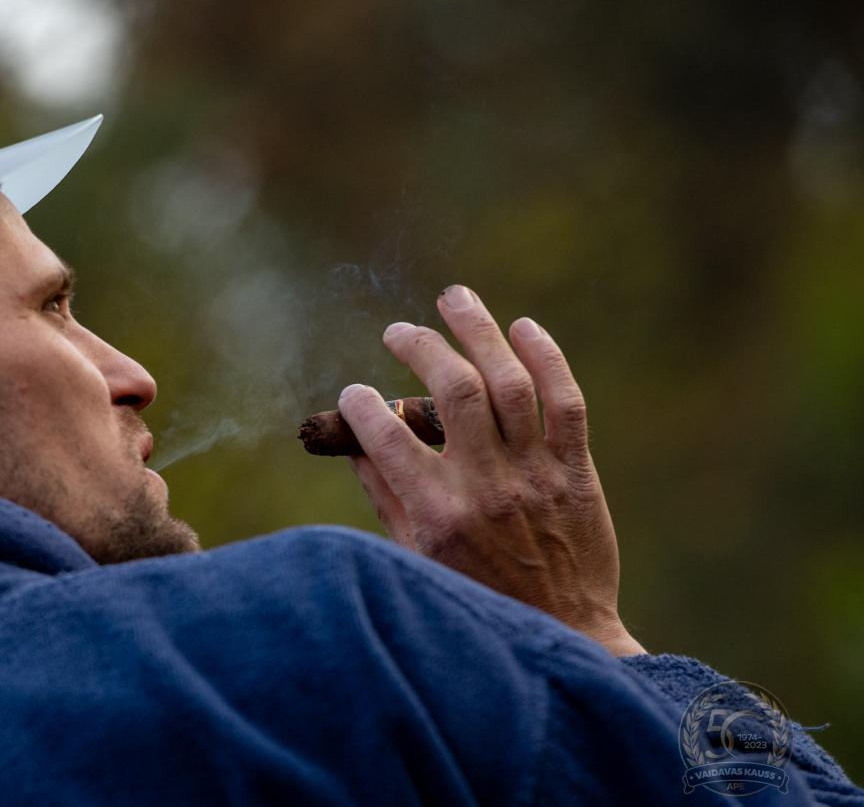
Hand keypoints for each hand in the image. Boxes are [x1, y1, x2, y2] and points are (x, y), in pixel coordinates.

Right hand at [339, 285, 644, 656]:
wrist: (563, 631)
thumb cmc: (478, 598)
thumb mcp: (418, 557)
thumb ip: (386, 497)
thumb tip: (358, 445)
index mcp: (438, 514)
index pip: (388, 438)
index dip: (362, 406)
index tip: (353, 393)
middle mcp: (487, 486)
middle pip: (454, 390)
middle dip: (420, 346)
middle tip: (398, 331)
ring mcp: (536, 475)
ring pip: (509, 382)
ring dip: (478, 331)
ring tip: (453, 298)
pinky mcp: (576, 471)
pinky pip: (566, 401)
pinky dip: (546, 358)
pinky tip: (522, 327)